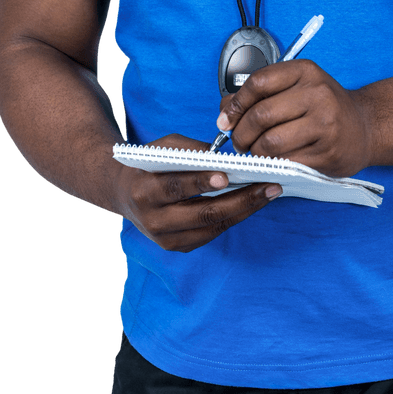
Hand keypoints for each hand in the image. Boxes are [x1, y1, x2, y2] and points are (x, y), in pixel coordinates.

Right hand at [112, 133, 281, 251]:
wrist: (123, 194)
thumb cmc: (148, 164)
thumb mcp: (163, 147)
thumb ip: (190, 149)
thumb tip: (226, 157)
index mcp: (145, 191)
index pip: (177, 187)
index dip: (202, 182)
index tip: (228, 175)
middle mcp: (154, 220)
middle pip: (203, 213)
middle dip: (241, 199)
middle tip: (269, 185)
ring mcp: (165, 238)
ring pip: (212, 227)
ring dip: (245, 210)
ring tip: (269, 193)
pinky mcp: (177, 247)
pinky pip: (211, 233)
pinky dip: (234, 217)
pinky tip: (252, 204)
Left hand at [217, 59, 372, 176]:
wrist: (365, 127)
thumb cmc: (324, 107)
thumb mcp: (296, 88)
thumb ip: (260, 95)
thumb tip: (225, 112)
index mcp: (305, 72)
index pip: (258, 83)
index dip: (236, 104)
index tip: (226, 118)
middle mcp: (317, 94)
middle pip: (261, 115)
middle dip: (241, 133)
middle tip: (239, 141)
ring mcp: (325, 124)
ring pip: (270, 142)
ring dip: (255, 152)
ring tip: (257, 151)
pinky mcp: (327, 152)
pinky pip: (286, 162)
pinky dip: (272, 165)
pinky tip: (275, 161)